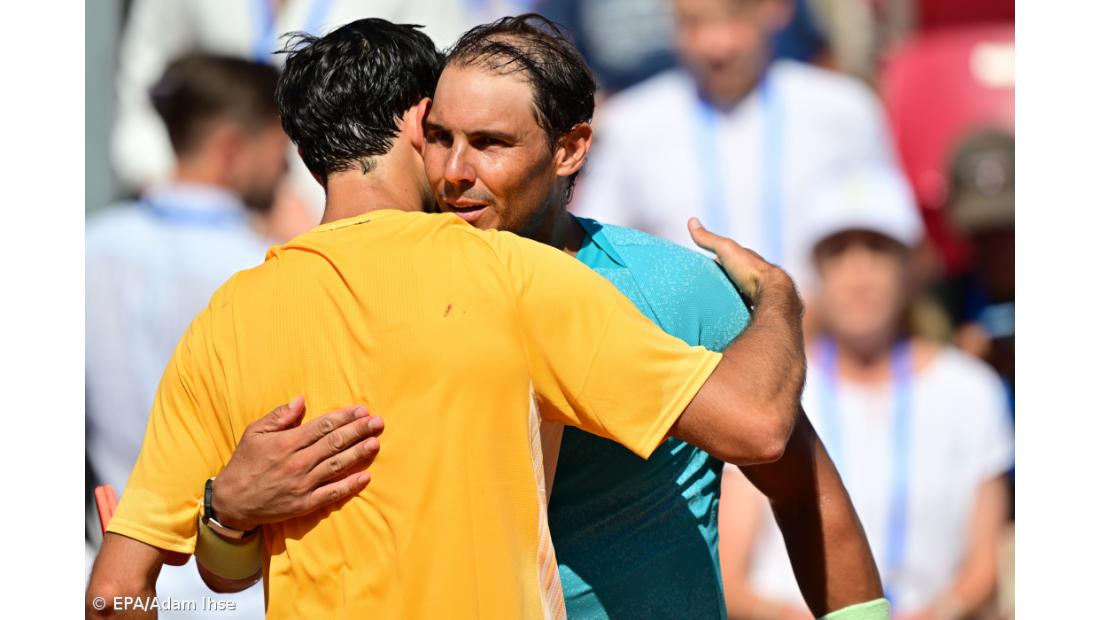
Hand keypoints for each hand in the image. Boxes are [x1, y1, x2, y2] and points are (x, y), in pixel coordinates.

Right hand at [211, 397, 383, 530]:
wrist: (232, 502)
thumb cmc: (244, 464)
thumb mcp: (254, 433)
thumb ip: (278, 416)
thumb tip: (301, 400)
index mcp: (287, 443)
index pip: (323, 426)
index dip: (344, 417)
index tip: (362, 410)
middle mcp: (298, 462)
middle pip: (334, 443)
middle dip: (358, 431)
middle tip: (378, 422)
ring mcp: (303, 484)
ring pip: (337, 465)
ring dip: (358, 454)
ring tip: (376, 443)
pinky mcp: (305, 503)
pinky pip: (332, 493)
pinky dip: (349, 485)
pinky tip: (365, 477)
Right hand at [687, 218, 794, 305]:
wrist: (773, 292)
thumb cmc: (749, 269)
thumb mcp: (726, 249)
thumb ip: (709, 239)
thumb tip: (691, 220)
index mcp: (747, 262)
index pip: (731, 259)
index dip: (719, 260)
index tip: (705, 266)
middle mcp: (755, 277)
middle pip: (737, 278)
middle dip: (726, 281)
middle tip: (708, 288)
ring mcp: (759, 294)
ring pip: (743, 295)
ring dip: (733, 297)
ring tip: (716, 305)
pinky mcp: (760, 310)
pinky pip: (747, 311)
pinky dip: (738, 312)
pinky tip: (729, 318)